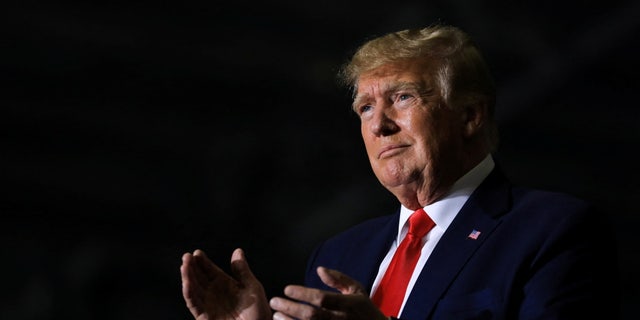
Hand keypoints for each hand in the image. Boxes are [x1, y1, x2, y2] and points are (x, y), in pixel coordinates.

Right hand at [180, 248, 271, 319]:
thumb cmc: (258, 312)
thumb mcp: (251, 287)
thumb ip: (242, 270)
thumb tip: (237, 250)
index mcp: (224, 284)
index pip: (210, 270)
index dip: (203, 262)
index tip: (197, 252)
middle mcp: (214, 293)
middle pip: (198, 278)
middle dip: (191, 267)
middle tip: (186, 256)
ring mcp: (208, 305)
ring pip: (193, 289)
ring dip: (187, 277)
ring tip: (184, 265)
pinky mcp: (204, 316)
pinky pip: (194, 304)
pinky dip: (189, 293)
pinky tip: (187, 283)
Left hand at [269, 266, 386, 319]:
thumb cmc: (364, 310)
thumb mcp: (356, 290)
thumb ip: (338, 278)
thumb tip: (320, 269)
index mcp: (347, 304)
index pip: (321, 298)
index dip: (302, 293)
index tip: (287, 289)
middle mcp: (341, 319)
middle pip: (311, 315)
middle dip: (290, 308)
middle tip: (275, 301)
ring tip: (276, 316)